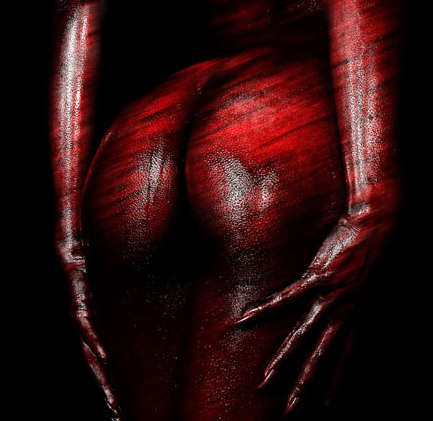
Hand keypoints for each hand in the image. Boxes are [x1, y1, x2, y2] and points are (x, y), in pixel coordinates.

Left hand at [65, 260, 123, 420]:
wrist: (74, 255)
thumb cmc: (93, 275)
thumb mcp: (108, 302)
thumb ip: (121, 315)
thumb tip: (147, 323)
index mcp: (89, 333)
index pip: (100, 364)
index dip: (109, 383)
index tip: (119, 403)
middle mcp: (82, 332)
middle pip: (94, 368)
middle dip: (106, 390)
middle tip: (117, 410)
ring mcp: (79, 321)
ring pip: (89, 356)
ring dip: (100, 378)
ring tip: (111, 398)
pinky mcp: (79, 307)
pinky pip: (88, 330)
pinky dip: (96, 344)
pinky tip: (106, 358)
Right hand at [233, 210, 390, 415]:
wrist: (378, 223)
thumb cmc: (380, 251)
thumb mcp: (381, 286)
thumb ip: (369, 306)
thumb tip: (362, 319)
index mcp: (362, 318)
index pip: (347, 361)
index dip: (337, 387)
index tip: (326, 408)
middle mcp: (346, 314)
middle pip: (322, 359)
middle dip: (307, 388)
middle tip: (293, 413)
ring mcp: (330, 298)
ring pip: (302, 337)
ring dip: (283, 363)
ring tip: (266, 383)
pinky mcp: (316, 278)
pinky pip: (285, 299)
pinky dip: (264, 310)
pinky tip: (244, 319)